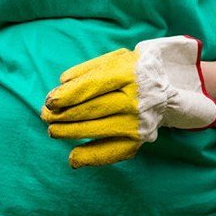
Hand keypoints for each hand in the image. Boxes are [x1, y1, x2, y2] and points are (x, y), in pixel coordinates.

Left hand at [40, 35, 215, 167]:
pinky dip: (90, 156)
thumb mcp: (117, 60)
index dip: (68, 95)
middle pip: (91, 109)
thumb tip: (62, 83)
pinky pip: (111, 152)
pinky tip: (73, 156)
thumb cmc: (135, 72)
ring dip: (69, 132)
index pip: (92, 85)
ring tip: (53, 130)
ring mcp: (138, 121)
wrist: (169, 91)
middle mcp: (136, 98)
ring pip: (96, 129)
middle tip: (45, 116)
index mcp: (130, 73)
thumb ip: (89, 68)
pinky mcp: (139, 140)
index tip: (49, 101)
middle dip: (63, 114)